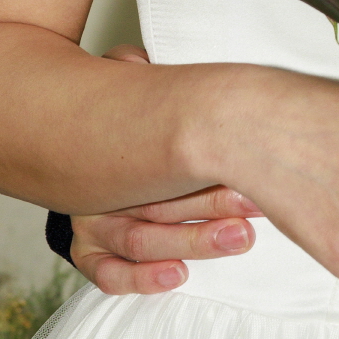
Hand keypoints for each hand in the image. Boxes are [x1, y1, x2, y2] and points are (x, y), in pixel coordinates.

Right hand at [68, 45, 263, 294]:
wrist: (85, 150)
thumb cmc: (131, 123)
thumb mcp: (133, 92)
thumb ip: (135, 78)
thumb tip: (133, 61)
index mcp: (117, 148)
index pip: (159, 162)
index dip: (208, 172)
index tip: (252, 177)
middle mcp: (101, 187)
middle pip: (158, 201)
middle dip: (212, 203)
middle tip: (253, 208)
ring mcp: (93, 223)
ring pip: (140, 238)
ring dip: (193, 240)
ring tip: (238, 237)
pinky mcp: (90, 254)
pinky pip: (108, 274)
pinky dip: (141, 278)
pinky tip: (175, 276)